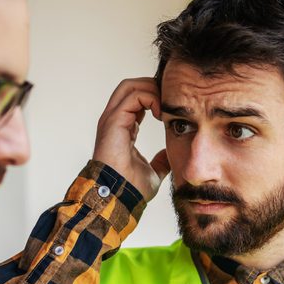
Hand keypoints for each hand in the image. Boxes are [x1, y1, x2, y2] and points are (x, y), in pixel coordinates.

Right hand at [93, 77, 169, 199]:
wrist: (120, 197)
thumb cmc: (132, 189)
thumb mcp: (153, 172)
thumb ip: (161, 161)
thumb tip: (170, 154)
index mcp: (122, 129)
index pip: (137, 100)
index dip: (155, 98)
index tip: (171, 111)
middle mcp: (114, 120)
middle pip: (132, 87)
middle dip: (153, 87)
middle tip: (170, 102)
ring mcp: (112, 119)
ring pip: (131, 86)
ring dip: (152, 90)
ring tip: (165, 107)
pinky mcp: (113, 120)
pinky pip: (133, 94)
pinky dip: (150, 97)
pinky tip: (160, 113)